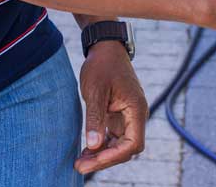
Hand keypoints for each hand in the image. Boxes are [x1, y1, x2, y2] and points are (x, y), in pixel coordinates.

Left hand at [75, 40, 147, 173]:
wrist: (105, 48)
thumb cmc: (102, 66)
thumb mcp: (95, 91)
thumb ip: (95, 118)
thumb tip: (93, 146)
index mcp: (136, 109)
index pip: (132, 144)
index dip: (113, 156)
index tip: (92, 159)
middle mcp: (136, 116)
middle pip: (126, 148)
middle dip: (104, 160)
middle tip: (80, 166)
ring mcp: (128, 117)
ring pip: (119, 145)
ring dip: (102, 155)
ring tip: (80, 162)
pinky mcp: (119, 116)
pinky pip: (113, 137)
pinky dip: (101, 146)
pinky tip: (85, 151)